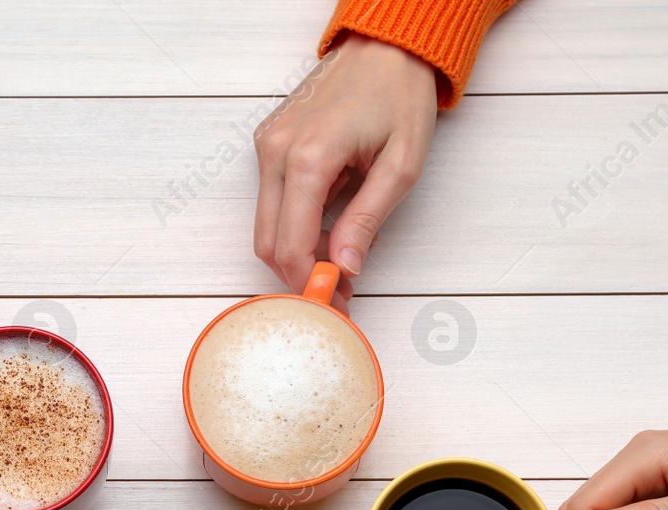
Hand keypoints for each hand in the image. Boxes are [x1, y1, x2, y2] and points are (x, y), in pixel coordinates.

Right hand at [253, 34, 437, 305]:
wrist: (386, 47)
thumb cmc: (399, 96)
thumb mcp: (401, 165)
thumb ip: (367, 220)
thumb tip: (344, 267)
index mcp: (309, 157)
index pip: (291, 246)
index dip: (311, 284)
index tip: (336, 303)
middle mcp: (277, 151)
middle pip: (268, 243)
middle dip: (299, 276)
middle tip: (338, 292)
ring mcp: (268, 145)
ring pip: (266, 226)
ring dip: (297, 252)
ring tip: (338, 259)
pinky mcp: (269, 143)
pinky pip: (271, 201)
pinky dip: (294, 226)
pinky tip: (328, 226)